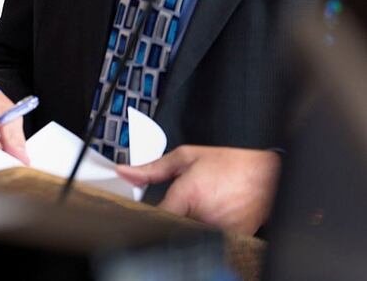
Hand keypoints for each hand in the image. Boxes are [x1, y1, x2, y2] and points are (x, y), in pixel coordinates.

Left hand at [115, 145, 280, 234]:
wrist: (268, 174)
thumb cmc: (230, 163)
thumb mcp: (185, 157)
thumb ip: (152, 168)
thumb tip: (125, 172)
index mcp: (189, 195)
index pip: (156, 217)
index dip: (148, 214)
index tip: (146, 211)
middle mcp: (204, 215)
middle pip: (173, 225)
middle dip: (172, 215)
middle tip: (182, 202)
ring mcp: (219, 229)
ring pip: (190, 231)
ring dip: (190, 221)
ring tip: (203, 204)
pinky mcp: (233, 237)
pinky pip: (209, 236)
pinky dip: (207, 226)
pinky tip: (215, 212)